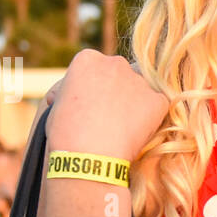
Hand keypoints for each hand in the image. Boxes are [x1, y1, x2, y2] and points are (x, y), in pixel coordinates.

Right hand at [44, 50, 169, 163]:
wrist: (88, 157)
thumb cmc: (65, 135)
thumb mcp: (58, 103)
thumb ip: (74, 90)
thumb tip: (78, 88)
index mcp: (87, 59)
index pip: (96, 69)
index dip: (93, 89)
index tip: (91, 107)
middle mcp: (115, 62)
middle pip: (119, 75)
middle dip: (115, 92)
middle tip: (109, 118)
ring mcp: (139, 80)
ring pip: (140, 89)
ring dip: (133, 104)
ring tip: (121, 129)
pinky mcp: (158, 100)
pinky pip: (157, 106)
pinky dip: (150, 119)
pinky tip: (136, 133)